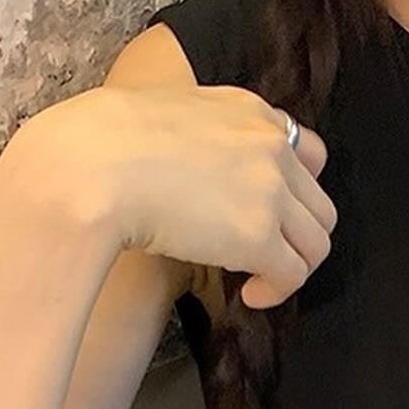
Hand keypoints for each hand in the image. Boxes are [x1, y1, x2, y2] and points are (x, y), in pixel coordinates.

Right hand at [25, 81, 337, 309]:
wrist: (91, 165)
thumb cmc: (102, 144)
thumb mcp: (163, 116)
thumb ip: (195, 135)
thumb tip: (186, 168)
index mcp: (247, 110)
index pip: (306, 150)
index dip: (295, 189)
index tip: (272, 212)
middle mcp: (270, 145)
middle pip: (318, 203)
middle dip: (296, 235)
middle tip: (265, 257)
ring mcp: (270, 190)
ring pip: (316, 242)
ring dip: (292, 266)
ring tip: (259, 281)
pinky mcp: (259, 236)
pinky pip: (293, 274)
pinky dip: (278, 292)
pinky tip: (250, 297)